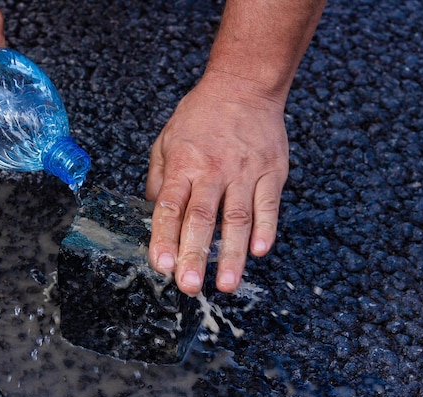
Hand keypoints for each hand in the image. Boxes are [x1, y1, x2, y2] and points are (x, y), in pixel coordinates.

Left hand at [146, 70, 288, 294]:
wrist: (244, 85)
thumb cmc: (200, 116)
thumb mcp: (166, 141)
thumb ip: (158, 179)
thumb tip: (151, 215)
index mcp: (183, 165)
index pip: (169, 207)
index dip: (164, 238)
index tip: (161, 265)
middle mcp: (213, 171)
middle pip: (201, 218)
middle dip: (195, 255)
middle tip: (190, 286)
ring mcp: (244, 172)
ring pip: (237, 218)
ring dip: (232, 254)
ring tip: (227, 284)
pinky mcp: (270, 172)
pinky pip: (268, 205)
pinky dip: (265, 230)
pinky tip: (259, 252)